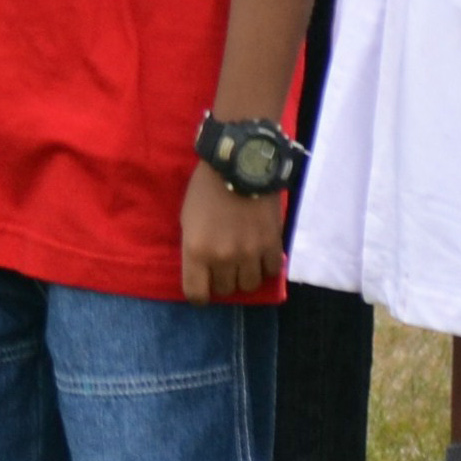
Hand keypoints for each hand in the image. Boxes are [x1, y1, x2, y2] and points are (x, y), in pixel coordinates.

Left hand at [179, 174, 285, 300]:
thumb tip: (203, 271)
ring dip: (245, 276)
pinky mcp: (272, 244)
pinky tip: (261, 255)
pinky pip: (271, 272)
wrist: (239, 165)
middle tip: (223, 266)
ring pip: (250, 285)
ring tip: (243, 261)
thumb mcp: (187, 220)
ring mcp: (250, 253)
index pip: (196, 295)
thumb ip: (194, 248)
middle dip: (222, 281)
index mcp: (197, 251)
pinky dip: (265, 266)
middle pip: (225, 291)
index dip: (199, 295)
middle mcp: (223, 257)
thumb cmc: (205, 189)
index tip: (202, 287)